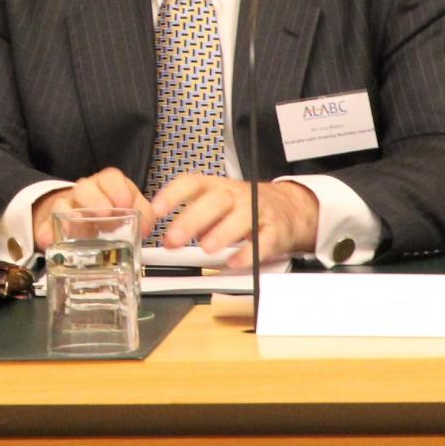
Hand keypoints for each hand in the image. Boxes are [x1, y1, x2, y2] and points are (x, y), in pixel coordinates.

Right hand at [31, 168, 156, 252]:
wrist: (84, 214)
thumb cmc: (111, 209)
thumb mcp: (131, 209)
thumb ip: (144, 215)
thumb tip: (146, 226)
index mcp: (106, 185)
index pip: (110, 178)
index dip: (118, 189)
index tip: (125, 203)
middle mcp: (85, 192)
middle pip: (85, 188)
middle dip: (95, 199)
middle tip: (105, 214)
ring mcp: (66, 207)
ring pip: (63, 203)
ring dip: (71, 214)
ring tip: (76, 225)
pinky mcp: (52, 224)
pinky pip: (46, 226)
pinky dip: (46, 233)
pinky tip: (48, 240)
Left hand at [151, 174, 319, 266]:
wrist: (289, 207)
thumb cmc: (244, 206)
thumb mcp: (218, 203)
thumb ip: (195, 217)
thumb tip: (169, 237)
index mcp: (217, 186)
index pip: (192, 183)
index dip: (172, 195)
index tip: (155, 210)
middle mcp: (236, 195)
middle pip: (215, 201)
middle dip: (192, 219)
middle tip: (173, 239)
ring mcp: (257, 211)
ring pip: (241, 217)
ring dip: (221, 232)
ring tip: (205, 248)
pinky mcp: (276, 230)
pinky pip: (264, 240)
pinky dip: (249, 253)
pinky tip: (234, 262)